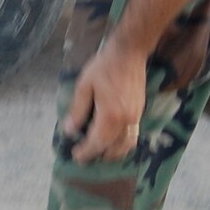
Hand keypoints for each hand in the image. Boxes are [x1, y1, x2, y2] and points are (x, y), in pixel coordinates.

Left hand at [64, 39, 146, 162]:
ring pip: (126, 146)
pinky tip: (112, 142)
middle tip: (84, 156)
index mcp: (110, 116)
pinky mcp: (140, 113)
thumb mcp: (84, 86)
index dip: (86, 152)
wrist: (129, 54)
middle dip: (98, 155)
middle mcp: (126, 121)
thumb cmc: (104, 67)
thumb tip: (69, 130)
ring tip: (99, 152)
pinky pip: (132, 136)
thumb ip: (77, 110)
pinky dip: (123, 145)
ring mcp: (135, 117)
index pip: (97, 143)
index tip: (75, 156)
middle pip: (113, 149)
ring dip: (112, 153)